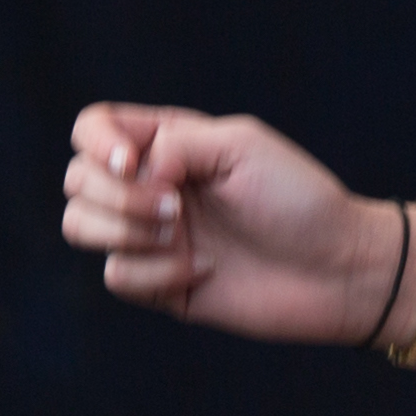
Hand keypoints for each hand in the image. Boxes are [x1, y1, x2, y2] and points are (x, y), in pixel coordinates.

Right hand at [59, 103, 401, 345]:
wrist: (338, 270)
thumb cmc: (298, 198)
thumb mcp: (240, 146)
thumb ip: (176, 145)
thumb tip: (131, 172)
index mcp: (167, 144)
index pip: (92, 129)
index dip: (96, 143)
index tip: (133, 162)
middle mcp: (150, 187)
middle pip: (77, 180)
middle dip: (116, 195)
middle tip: (176, 208)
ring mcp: (151, 237)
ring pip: (80, 226)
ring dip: (124, 230)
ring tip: (179, 235)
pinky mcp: (159, 286)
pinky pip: (116, 277)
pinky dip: (154, 273)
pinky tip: (203, 271)